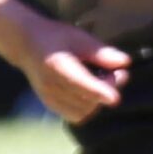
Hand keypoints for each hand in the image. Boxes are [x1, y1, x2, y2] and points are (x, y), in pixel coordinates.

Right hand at [14, 17, 130, 122]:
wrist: (27, 46)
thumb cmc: (56, 38)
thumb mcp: (79, 38)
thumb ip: (101, 53)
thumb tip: (125, 62)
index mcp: (57, 66)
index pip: (79, 83)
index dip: (98, 91)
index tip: (114, 98)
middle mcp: (50, 86)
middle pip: (87, 100)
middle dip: (107, 89)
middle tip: (118, 73)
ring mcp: (49, 98)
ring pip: (84, 111)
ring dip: (100, 100)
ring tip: (103, 81)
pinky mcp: (51, 105)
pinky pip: (76, 115)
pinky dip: (89, 107)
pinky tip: (92, 91)